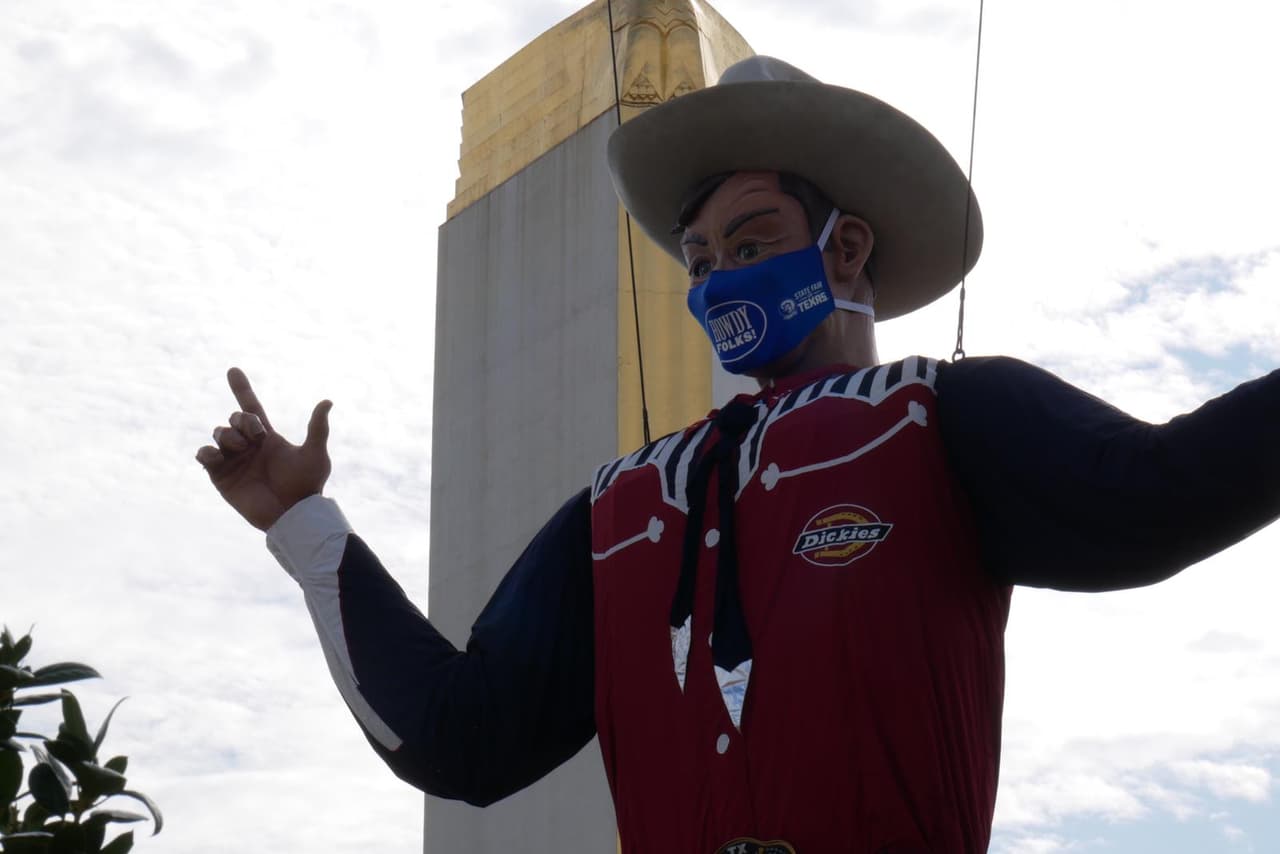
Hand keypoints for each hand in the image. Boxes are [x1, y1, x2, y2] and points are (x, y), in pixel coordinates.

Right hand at [196, 368, 332, 530]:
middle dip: (242, 421)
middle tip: (255, 436)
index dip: (242, 389)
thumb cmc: (307, 485)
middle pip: (234, 419)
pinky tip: (217, 456)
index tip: (233, 370)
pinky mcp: (220, 476)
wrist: (291, 514)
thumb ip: (317, 428)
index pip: (251, 408)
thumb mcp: (315, 454)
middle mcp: (249, 446)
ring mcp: (233, 461)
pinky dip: (206, 451)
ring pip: (219, 433)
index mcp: (268, 438)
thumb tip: (327, 401)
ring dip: (228, 435)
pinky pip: (204, 456)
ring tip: (241, 448)